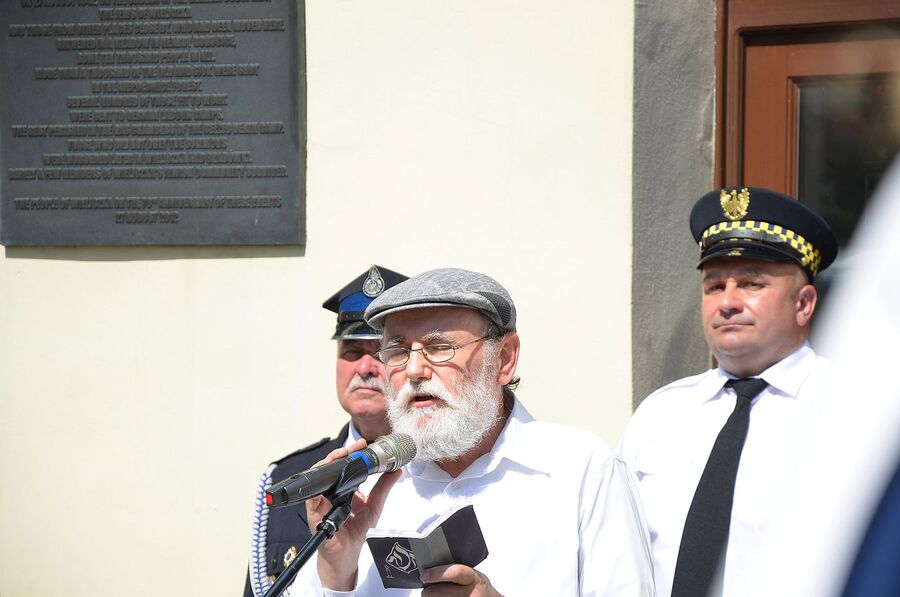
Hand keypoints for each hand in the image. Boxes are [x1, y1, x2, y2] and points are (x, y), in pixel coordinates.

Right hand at [306, 438, 401, 590]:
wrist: (347, 555)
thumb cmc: (357, 532)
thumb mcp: (374, 506)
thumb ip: (383, 488)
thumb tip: (396, 470)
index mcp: (345, 488)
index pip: (345, 465)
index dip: (352, 453)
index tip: (362, 444)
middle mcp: (332, 492)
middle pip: (330, 467)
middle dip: (339, 454)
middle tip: (352, 448)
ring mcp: (322, 501)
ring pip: (318, 477)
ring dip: (326, 465)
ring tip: (338, 457)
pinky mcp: (314, 513)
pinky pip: (311, 498)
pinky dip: (315, 488)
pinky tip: (324, 481)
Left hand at [421, 564, 503, 595]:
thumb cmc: (481, 588)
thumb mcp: (474, 574)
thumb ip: (459, 571)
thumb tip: (434, 566)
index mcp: (473, 578)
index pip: (454, 572)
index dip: (436, 573)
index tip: (425, 574)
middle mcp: (471, 594)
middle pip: (438, 592)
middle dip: (428, 590)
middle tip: (427, 587)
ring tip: (438, 594)